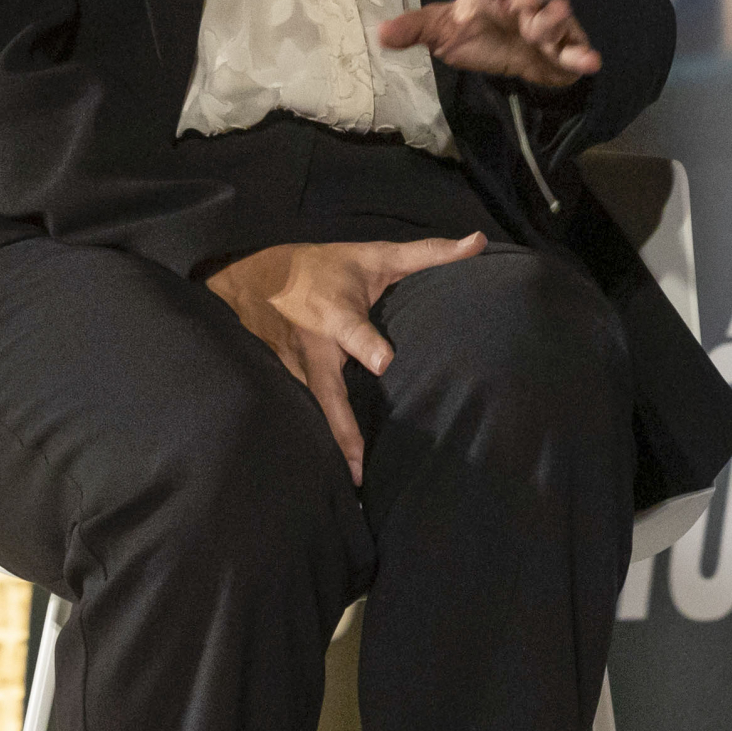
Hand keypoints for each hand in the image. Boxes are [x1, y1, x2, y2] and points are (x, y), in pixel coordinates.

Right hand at [206, 233, 487, 480]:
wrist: (253, 279)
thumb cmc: (326, 267)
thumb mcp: (374, 254)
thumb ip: (427, 253)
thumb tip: (478, 242)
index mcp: (335, 313)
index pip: (352, 330)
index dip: (366, 345)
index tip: (383, 362)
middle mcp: (314, 348)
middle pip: (328, 394)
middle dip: (343, 431)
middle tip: (360, 470)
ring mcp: (297, 371)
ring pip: (316, 412)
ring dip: (333, 446)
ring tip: (357, 488)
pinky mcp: (287, 385)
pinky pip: (307, 414)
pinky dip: (320, 441)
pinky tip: (337, 476)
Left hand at [378, 0, 599, 88]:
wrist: (512, 61)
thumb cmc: (479, 35)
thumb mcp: (444, 32)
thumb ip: (416, 28)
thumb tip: (380, 33)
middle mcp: (524, 0)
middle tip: (520, 0)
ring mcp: (547, 23)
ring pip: (554, 15)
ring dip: (551, 18)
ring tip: (545, 27)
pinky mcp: (565, 48)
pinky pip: (575, 48)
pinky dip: (583, 54)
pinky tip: (591, 62)